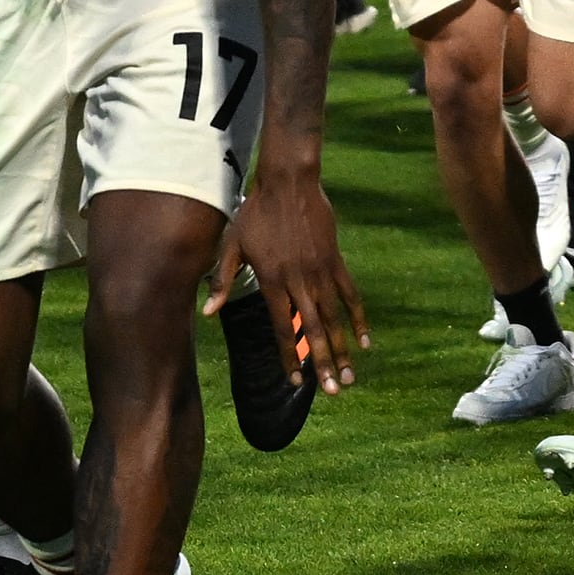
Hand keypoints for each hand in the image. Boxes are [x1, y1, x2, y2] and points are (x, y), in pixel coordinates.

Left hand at [208, 167, 369, 392]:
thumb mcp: (232, 244)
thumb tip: (208, 311)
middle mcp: (298, 281)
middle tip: (333, 392)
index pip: (282, 328)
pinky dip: (358, 318)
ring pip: (334, 318)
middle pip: (312, 330)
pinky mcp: (335, 259)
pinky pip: (350, 294)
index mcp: (271, 281)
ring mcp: (320, 271)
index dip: (288, 357)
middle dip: (322, 364)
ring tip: (349, 377)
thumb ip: (222, 279)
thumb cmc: (255, 212)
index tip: (295, 381)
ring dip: (342, 349)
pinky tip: (365, 341)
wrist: (288, 182)